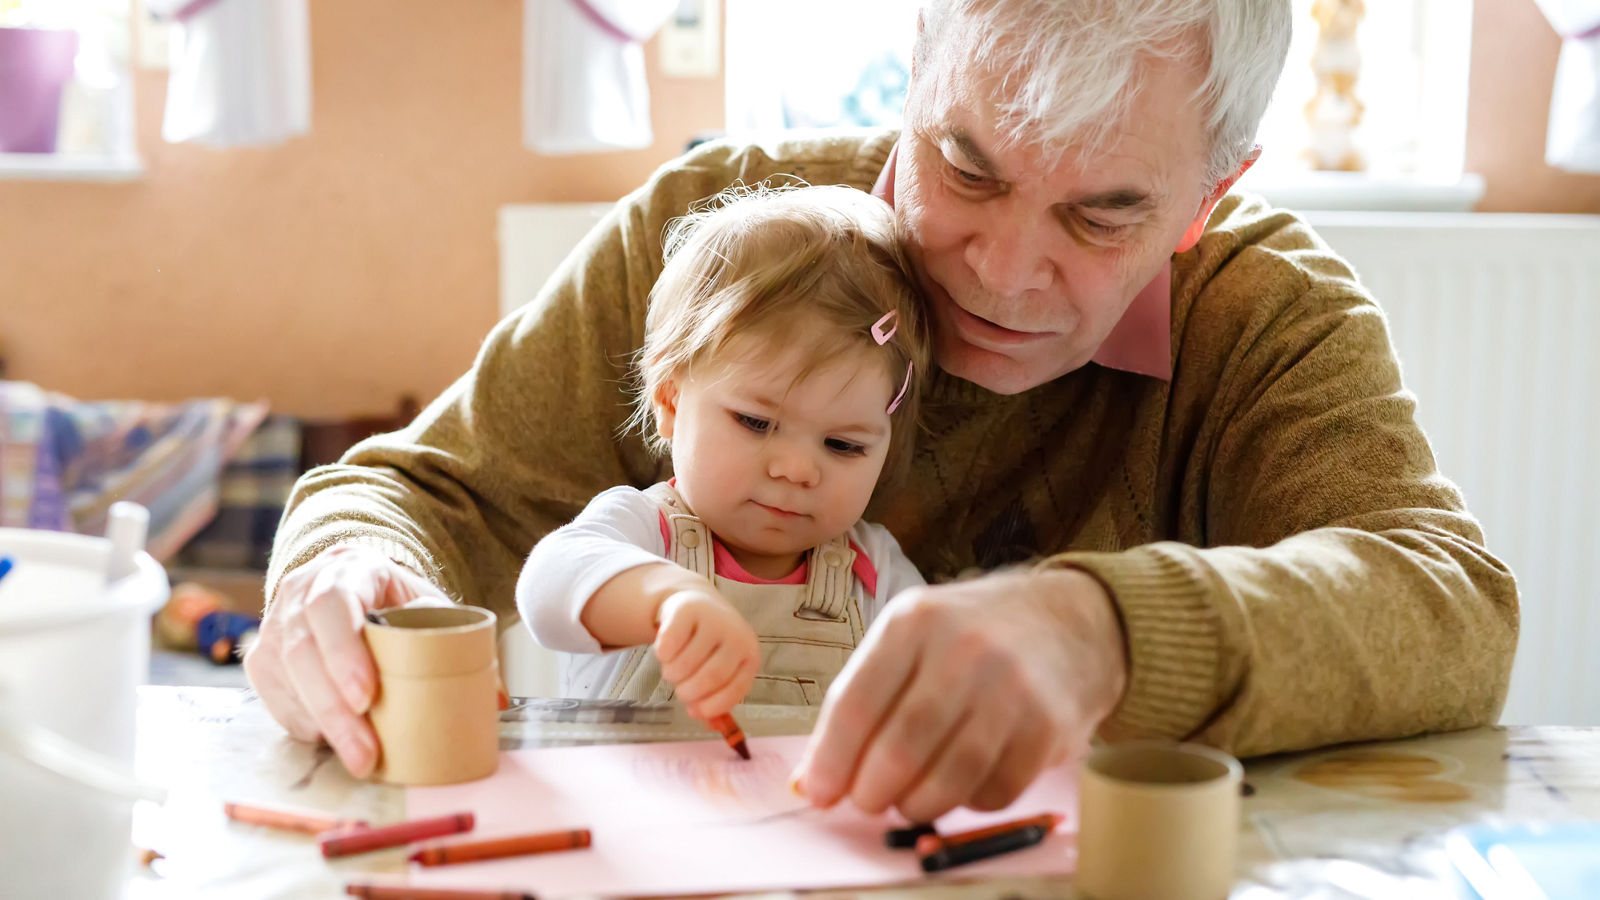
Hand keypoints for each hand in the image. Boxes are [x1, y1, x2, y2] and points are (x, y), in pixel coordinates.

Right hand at [243, 543, 447, 776]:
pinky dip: (307, 726)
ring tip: (359, 759)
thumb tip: (496, 699)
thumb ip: (457, 641)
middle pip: (303, 651)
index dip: (344, 652)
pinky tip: (334, 742)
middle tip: (366, 752)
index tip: (366, 696)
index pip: (332, 604)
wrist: (355, 588)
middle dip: (334, 709)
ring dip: (322, 725)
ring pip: (285, 680)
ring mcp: (275, 626)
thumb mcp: (429, 606)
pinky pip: (276, 701)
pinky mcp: (263, 662)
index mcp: (347, 570)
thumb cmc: (396, 603)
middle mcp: (299, 593)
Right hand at [653, 588, 760, 720]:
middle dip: (689, 692)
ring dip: (672, 675)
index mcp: (749, 655)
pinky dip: (662, 655)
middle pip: (711, 677)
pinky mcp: (688, 610)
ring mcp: (713, 620)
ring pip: (686, 663)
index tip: (694, 712)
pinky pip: (669, 644)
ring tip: (672, 670)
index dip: (713, 705)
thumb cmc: (710, 646)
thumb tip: (712, 727)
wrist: (697, 604)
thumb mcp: (721, 670)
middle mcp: (737, 636)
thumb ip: (717, 698)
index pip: (735, 688)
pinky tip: (665, 652)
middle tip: (680, 690)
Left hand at [790, 568, 1126, 821]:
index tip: (817, 793)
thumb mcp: (910, 638)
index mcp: (914, 621)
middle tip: (866, 800)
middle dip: (870, 791)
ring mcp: (1011, 688)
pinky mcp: (1049, 727)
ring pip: (947, 779)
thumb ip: (861, 700)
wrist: (1066, 622)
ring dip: (916, 805)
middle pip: (899, 748)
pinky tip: (959, 787)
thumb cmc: (970, 635)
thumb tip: (812, 780)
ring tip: (908, 801)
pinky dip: (967, 803)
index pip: (855, 704)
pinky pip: (993, 791)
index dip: (830, 760)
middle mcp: (963, 649)